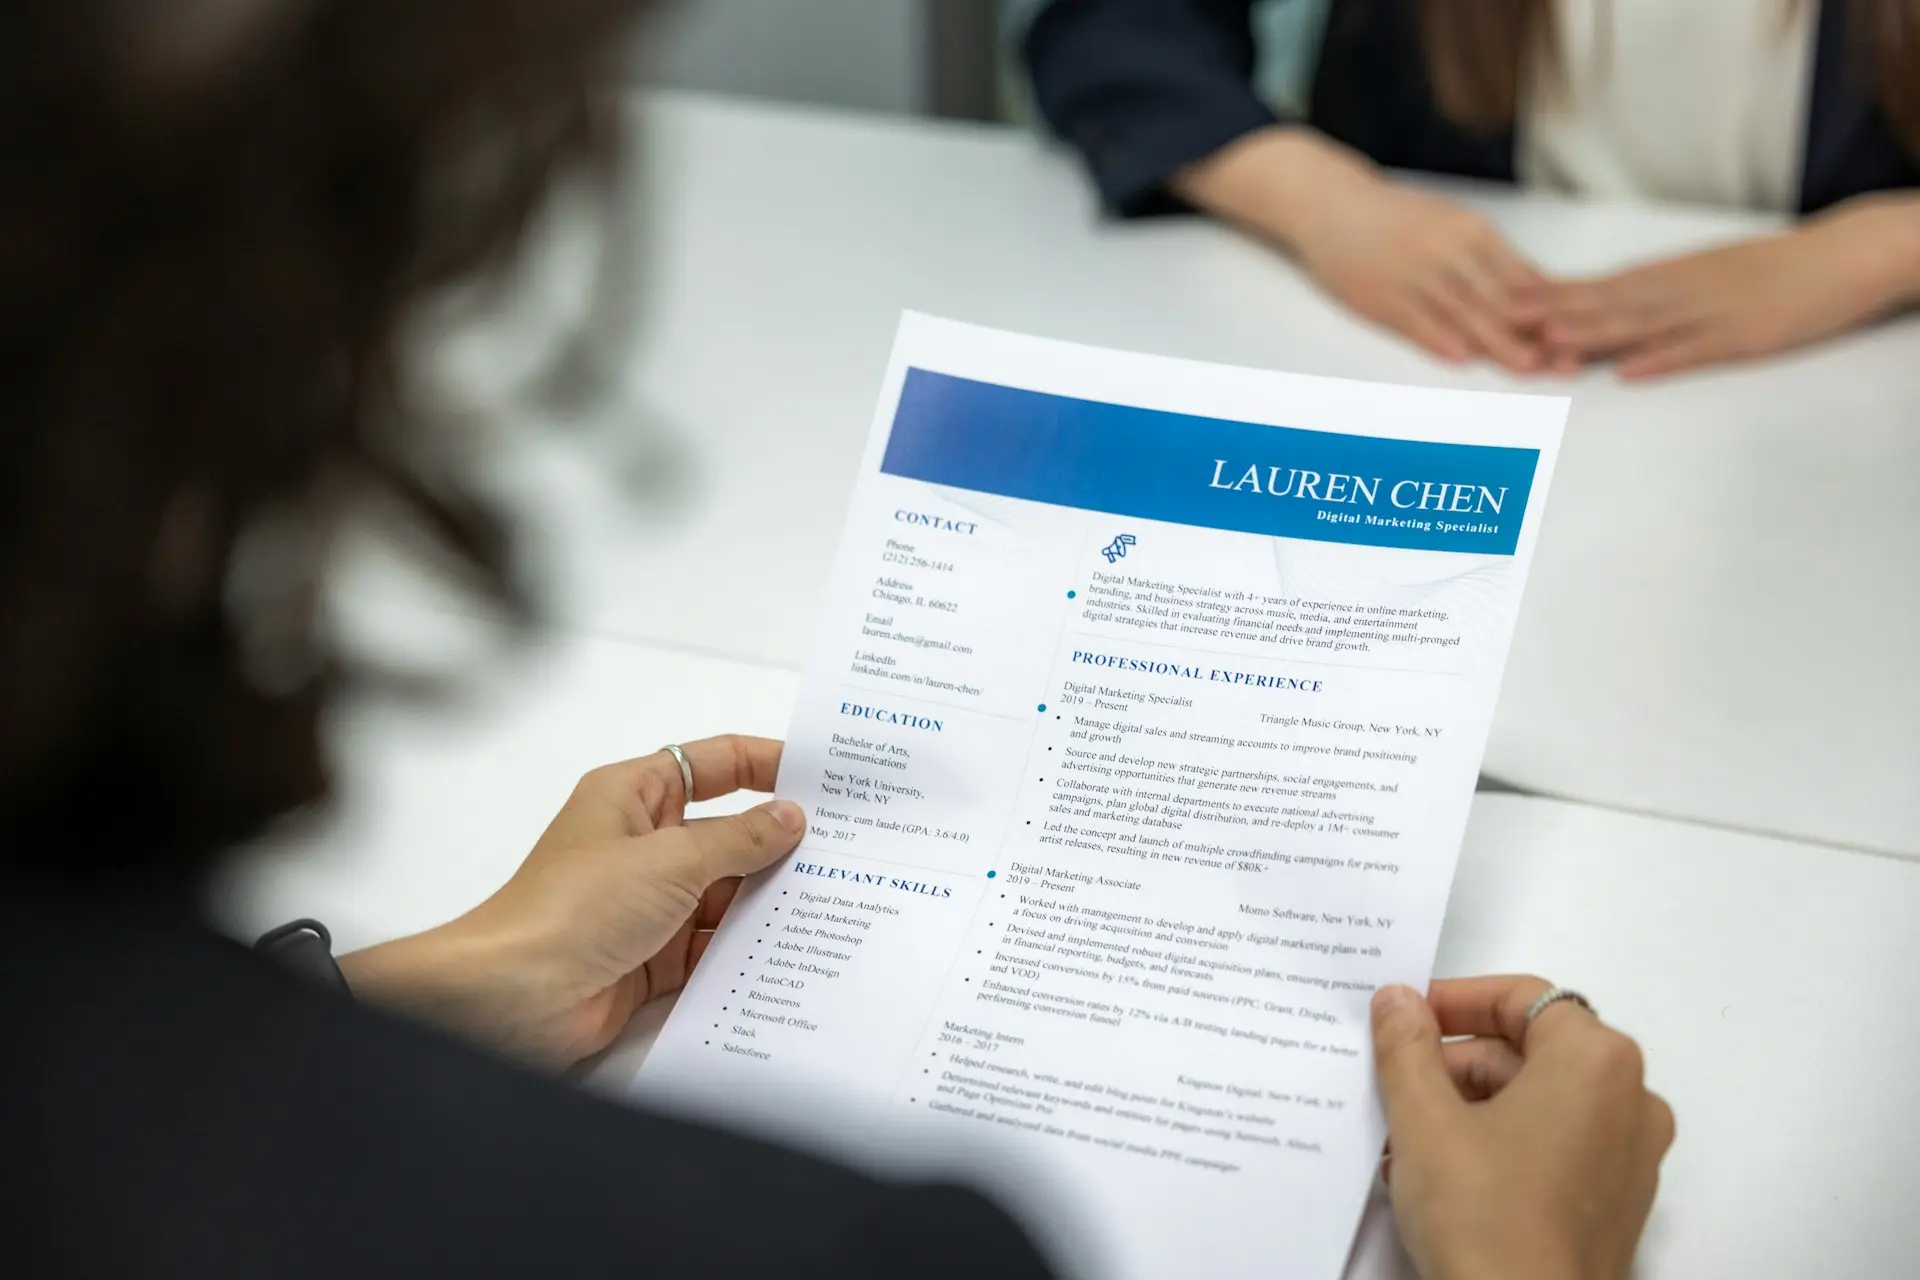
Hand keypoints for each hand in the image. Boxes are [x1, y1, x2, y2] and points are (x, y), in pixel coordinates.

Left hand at [340, 735, 804, 1067]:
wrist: (514, 999)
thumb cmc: (572, 909)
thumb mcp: (670, 859)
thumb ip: (738, 839)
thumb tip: (790, 818)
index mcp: (634, 796)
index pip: (713, 764)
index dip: (767, 764)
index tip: (823, 775)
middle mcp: (643, 844)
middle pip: (727, 832)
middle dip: (779, 842)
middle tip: (848, 846)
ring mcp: (650, 903)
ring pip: (727, 893)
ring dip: (768, 900)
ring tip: (836, 899)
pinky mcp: (654, 957)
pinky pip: (715, 945)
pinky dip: (747, 948)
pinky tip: (794, 949)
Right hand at [1174, 128, 1553, 371]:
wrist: (1333, 206)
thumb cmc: (1398, 220)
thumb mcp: (1451, 225)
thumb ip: (1493, 258)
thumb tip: (1540, 289)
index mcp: (1471, 231)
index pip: (1521, 277)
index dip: (1552, 310)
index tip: (1581, 334)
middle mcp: (1447, 250)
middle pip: (1499, 299)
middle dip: (1535, 333)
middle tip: (1566, 361)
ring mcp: (1412, 274)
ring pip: (1463, 314)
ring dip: (1497, 343)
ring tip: (1527, 367)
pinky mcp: (1380, 296)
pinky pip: (1415, 321)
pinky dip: (1439, 339)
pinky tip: (1462, 357)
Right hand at [1373, 977, 1674, 1279]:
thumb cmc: (1484, 1217)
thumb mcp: (1424, 1119)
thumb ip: (1407, 1047)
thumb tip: (1398, 999)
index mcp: (1597, 1062)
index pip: (1521, 998)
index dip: (1454, 1001)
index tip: (1402, 1019)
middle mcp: (1631, 1100)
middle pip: (1531, 1049)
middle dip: (1455, 1063)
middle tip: (1393, 1083)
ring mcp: (1630, 1157)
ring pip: (1540, 1100)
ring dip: (1470, 1106)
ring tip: (1407, 1137)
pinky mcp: (1616, 1205)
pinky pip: (1555, 1146)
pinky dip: (1502, 1143)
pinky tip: (1443, 1172)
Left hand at [1532, 194, 1919, 377]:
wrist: (1842, 256)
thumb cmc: (1769, 269)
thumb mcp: (1703, 272)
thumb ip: (1653, 291)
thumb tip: (1603, 306)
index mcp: (1668, 274)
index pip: (1597, 286)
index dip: (1548, 297)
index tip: (1501, 302)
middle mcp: (1679, 290)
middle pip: (1606, 304)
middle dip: (1553, 315)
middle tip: (1504, 323)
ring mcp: (1710, 313)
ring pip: (1642, 325)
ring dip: (1595, 335)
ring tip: (1550, 343)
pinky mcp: (1744, 337)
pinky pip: (1697, 351)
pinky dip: (1662, 360)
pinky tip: (1630, 372)